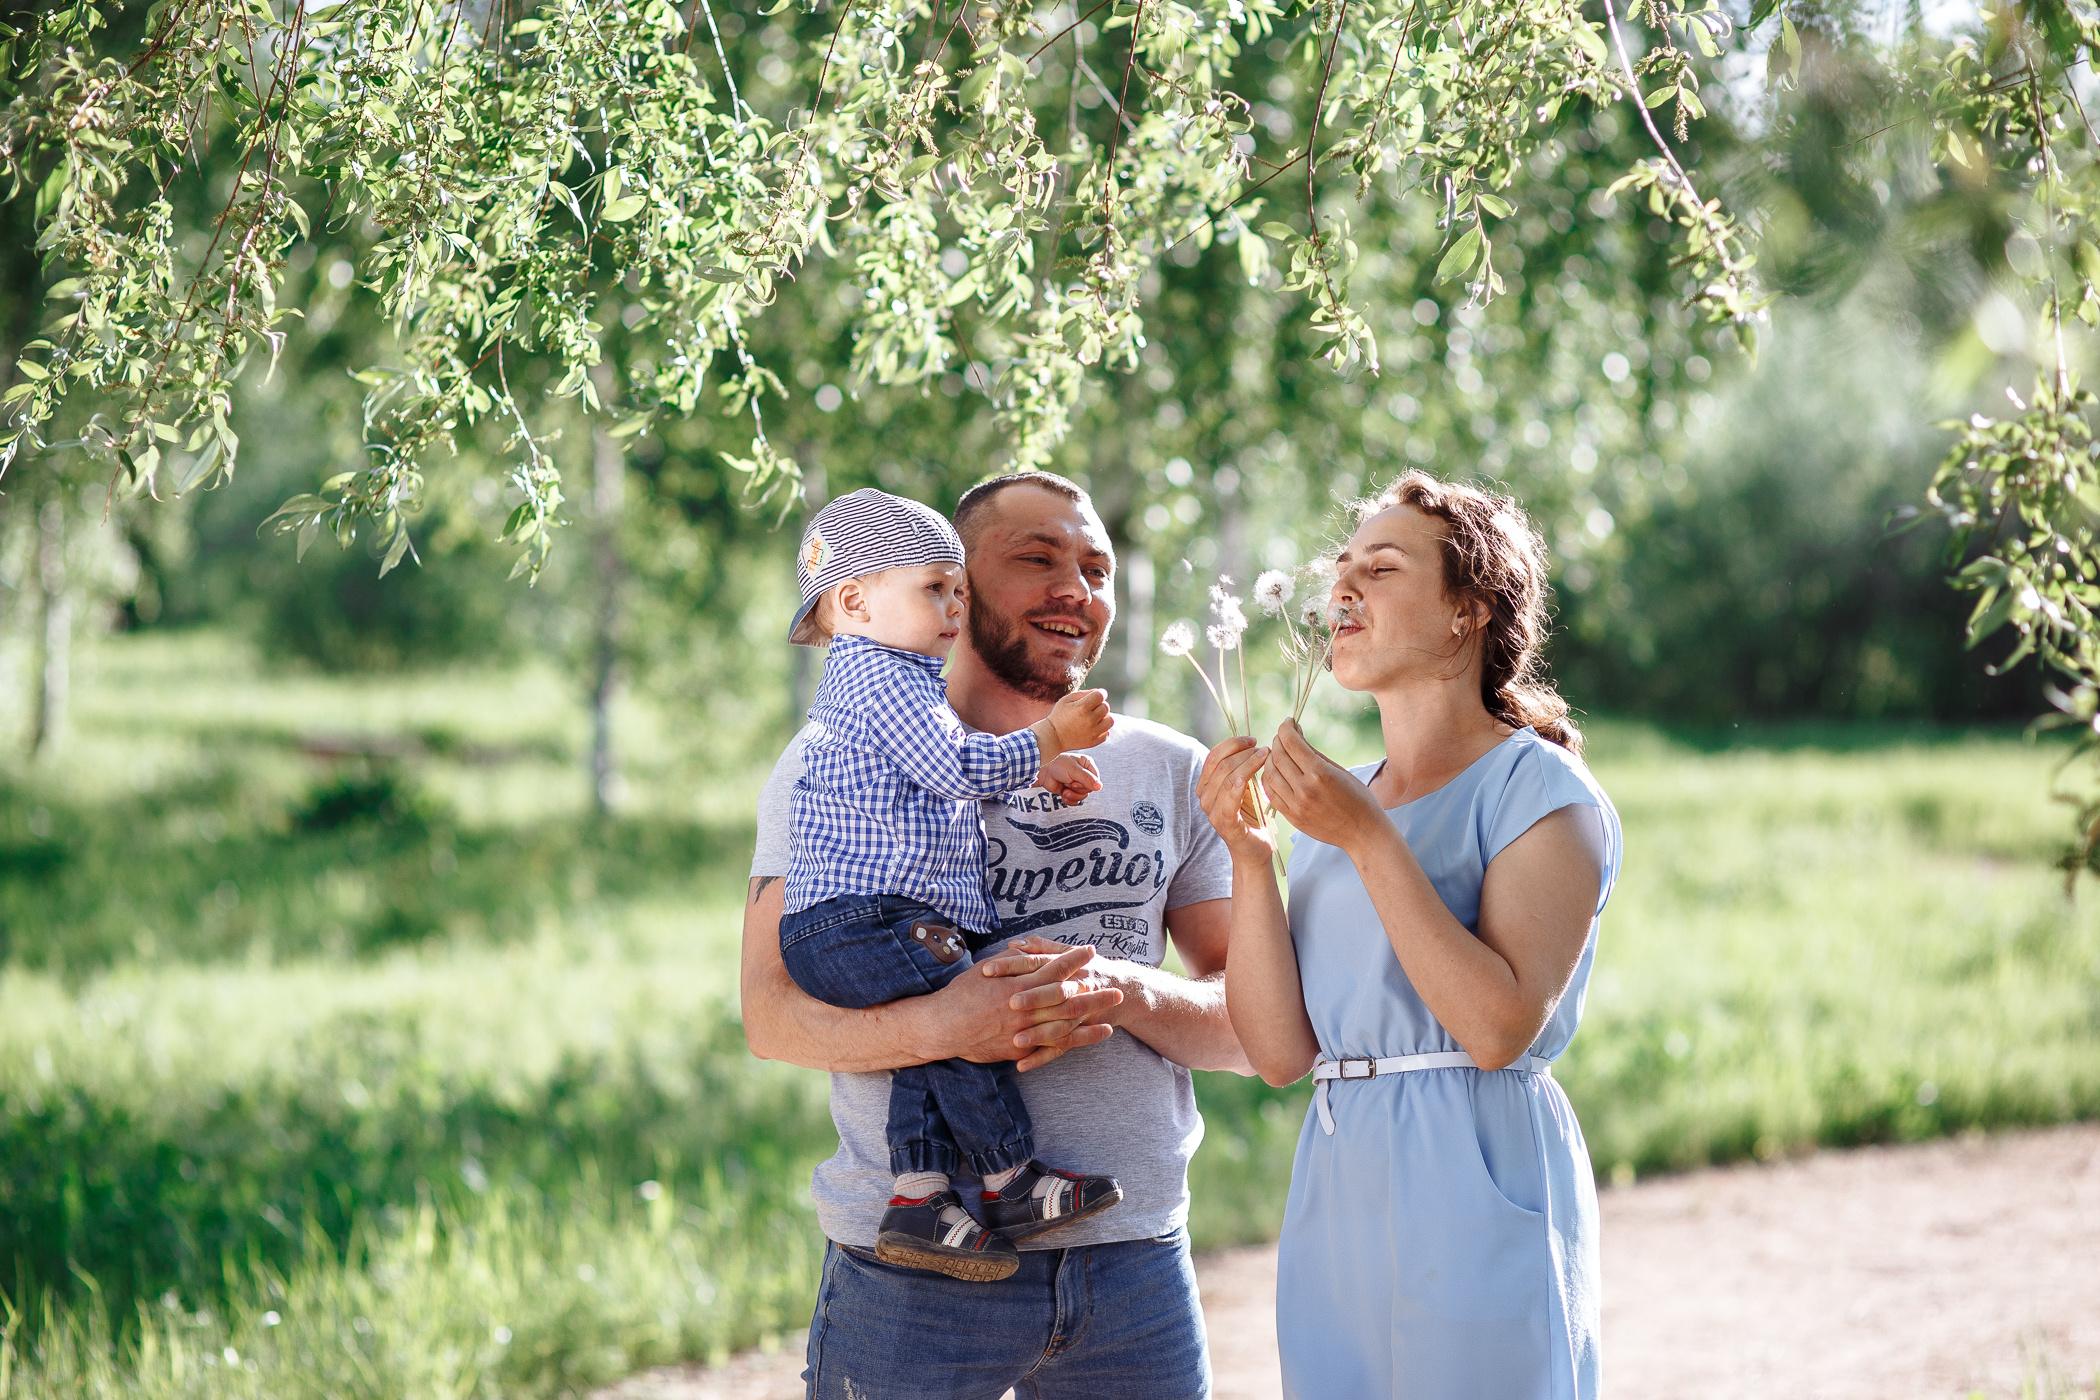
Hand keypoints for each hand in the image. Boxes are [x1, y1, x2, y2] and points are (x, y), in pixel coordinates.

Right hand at [938, 938, 1123, 1070]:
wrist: (944, 1027)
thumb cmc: (963, 994)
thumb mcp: (987, 969)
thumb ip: (1013, 961)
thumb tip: (1031, 951)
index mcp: (1019, 984)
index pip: (1054, 968)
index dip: (1074, 959)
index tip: (1091, 950)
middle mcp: (1026, 1007)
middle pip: (1068, 998)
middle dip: (1094, 991)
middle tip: (1117, 987)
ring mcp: (1025, 1030)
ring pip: (1067, 1023)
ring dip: (1093, 1016)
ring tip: (1114, 1011)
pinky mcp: (1022, 1048)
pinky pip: (1055, 1045)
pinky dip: (1079, 1040)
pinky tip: (1097, 1035)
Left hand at [1037, 752, 1101, 805]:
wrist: (1042, 771)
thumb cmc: (1057, 765)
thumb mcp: (1074, 770)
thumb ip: (1087, 779)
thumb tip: (1099, 787)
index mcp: (1087, 764)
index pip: (1096, 780)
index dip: (1088, 784)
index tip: (1077, 781)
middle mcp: (1083, 773)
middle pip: (1089, 789)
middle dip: (1078, 789)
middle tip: (1069, 783)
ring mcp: (1076, 782)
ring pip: (1083, 796)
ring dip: (1073, 795)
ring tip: (1065, 790)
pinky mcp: (1070, 790)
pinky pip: (1076, 800)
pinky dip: (1070, 800)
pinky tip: (1064, 795)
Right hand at [1043, 688, 1112, 753]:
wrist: (1053, 737)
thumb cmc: (1059, 715)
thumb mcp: (1066, 700)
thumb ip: (1084, 693)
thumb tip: (1100, 692)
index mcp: (1082, 708)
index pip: (1101, 695)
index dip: (1100, 693)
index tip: (1096, 696)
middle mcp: (1089, 720)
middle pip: (1106, 707)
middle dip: (1100, 705)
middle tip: (1092, 708)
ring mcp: (1093, 732)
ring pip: (1110, 720)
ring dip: (1104, 717)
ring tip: (1095, 718)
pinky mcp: (1094, 742)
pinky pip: (1107, 733)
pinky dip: (1102, 729)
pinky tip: (1093, 727)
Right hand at [1197, 736, 1275, 862]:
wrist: (1254, 849)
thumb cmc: (1252, 816)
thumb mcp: (1247, 787)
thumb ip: (1242, 769)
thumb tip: (1252, 743)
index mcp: (1206, 785)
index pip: (1213, 756)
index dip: (1232, 744)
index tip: (1252, 740)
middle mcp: (1204, 797)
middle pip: (1221, 765)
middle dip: (1243, 753)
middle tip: (1263, 749)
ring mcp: (1212, 812)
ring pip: (1227, 779)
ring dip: (1247, 764)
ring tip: (1265, 757)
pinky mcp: (1224, 824)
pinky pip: (1229, 801)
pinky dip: (1238, 787)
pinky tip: (1249, 778)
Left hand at [1261, 719, 1385, 853]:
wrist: (1363, 833)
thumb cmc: (1358, 798)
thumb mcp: (1339, 770)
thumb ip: (1314, 752)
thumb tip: (1296, 734)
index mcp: (1320, 774)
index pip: (1292, 743)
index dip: (1286, 728)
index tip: (1288, 722)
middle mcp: (1305, 789)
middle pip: (1278, 757)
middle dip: (1277, 741)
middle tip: (1283, 736)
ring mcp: (1296, 806)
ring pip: (1269, 775)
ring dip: (1270, 760)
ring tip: (1278, 754)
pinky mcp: (1292, 818)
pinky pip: (1271, 794)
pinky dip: (1269, 779)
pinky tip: (1276, 772)